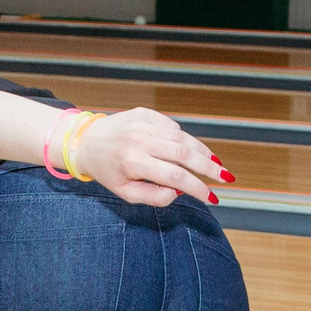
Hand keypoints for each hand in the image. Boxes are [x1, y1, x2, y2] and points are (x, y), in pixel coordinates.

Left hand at [69, 108, 230, 206]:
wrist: (84, 141)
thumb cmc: (107, 171)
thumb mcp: (125, 192)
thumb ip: (153, 196)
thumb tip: (179, 192)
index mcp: (133, 162)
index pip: (174, 176)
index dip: (197, 187)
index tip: (212, 197)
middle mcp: (139, 140)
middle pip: (183, 153)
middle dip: (209, 167)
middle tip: (226, 178)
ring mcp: (142, 123)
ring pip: (181, 137)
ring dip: (202, 151)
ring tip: (216, 165)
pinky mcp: (144, 113)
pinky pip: (171, 127)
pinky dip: (184, 139)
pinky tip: (192, 151)